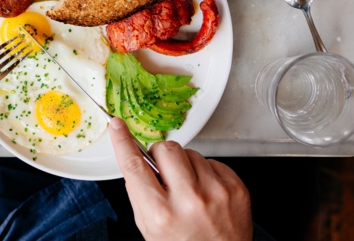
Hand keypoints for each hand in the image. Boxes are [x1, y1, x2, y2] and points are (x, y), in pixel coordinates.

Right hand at [109, 118, 252, 240]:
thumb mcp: (150, 227)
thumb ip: (139, 192)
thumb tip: (132, 154)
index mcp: (161, 214)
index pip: (135, 166)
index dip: (123, 142)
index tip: (117, 125)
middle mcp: (189, 201)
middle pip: (166, 148)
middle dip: (162, 156)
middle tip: (166, 174)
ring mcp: (216, 193)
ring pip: (190, 152)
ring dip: (186, 166)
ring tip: (191, 190)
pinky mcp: (235, 188)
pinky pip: (212, 161)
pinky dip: (206, 173)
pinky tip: (207, 193)